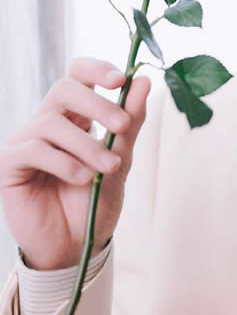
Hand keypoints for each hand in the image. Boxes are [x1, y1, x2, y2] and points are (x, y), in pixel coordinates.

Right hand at [0, 57, 150, 269]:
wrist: (76, 245)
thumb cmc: (96, 199)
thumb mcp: (121, 157)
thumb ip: (130, 121)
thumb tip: (145, 81)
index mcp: (76, 113)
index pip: (78, 73)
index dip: (97, 69)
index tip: (122, 80)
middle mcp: (49, 120)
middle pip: (64, 88)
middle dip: (97, 104)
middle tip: (121, 126)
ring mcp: (27, 140)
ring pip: (53, 122)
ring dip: (87, 145)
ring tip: (109, 167)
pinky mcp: (10, 163)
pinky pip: (35, 149)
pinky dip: (65, 163)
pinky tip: (82, 178)